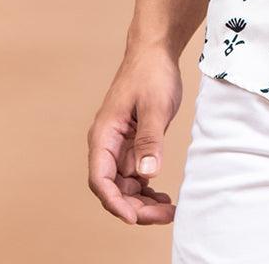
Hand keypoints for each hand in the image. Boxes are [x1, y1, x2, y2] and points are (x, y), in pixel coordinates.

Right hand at [86, 45, 181, 225]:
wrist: (155, 50)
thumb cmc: (151, 72)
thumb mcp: (155, 106)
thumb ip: (150, 139)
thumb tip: (146, 173)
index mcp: (104, 135)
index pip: (100, 178)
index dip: (114, 202)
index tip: (133, 218)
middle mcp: (107, 144)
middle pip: (113, 188)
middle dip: (135, 207)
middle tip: (164, 216)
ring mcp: (120, 145)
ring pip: (125, 185)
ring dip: (142, 201)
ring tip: (168, 210)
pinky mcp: (133, 143)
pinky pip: (135, 174)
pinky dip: (147, 188)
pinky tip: (162, 197)